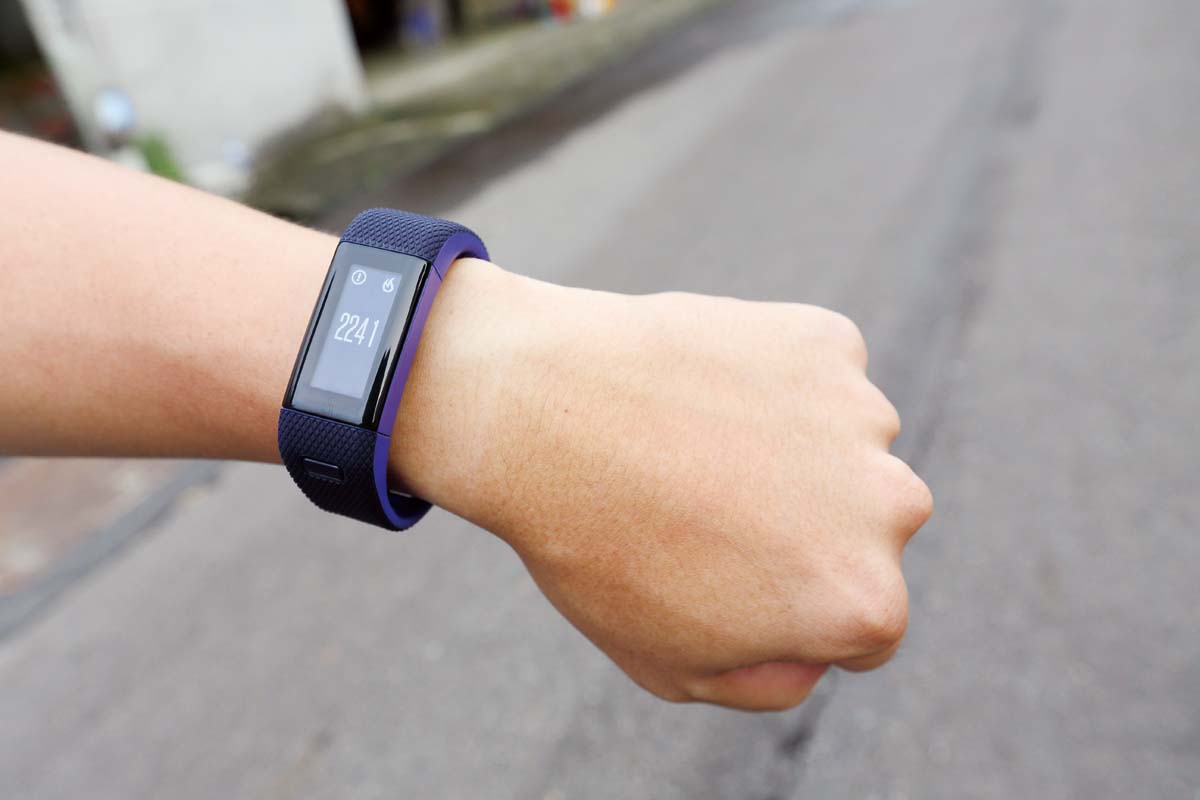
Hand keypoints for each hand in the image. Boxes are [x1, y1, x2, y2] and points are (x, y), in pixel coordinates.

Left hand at [395, 260, 932, 711]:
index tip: (723, 578)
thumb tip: (817, 655)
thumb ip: (769, 682)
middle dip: (804, 528)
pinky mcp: (827, 341)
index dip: (789, 611)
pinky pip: (815, 375)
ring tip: (692, 447)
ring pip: (841, 448)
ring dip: (792, 450)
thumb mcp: (673, 668)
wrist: (538, 412)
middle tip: (704, 509)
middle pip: (862, 531)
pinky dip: (771, 381)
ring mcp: (862, 415)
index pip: (861, 629)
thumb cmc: (597, 552)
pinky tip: (699, 391)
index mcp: (862, 605)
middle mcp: (890, 508)